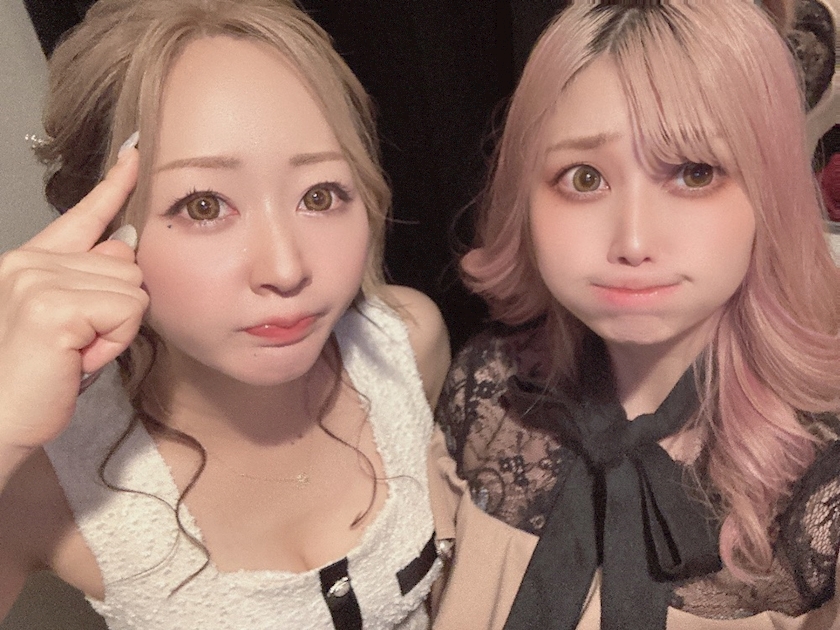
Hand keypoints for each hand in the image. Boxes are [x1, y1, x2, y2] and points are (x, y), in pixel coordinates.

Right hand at [0, 142, 147, 454]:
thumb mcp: (66, 323)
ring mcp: (37, 279)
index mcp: (29, 262)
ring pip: (133, 288)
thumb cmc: (31, 380)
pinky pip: (128, 311)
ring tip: (72, 352)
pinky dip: (113, 343)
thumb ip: (89, 281)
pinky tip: (76, 358)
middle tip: (76, 344)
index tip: (134, 156)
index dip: (112, 186)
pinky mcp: (53, 306)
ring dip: (114, 330)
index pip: (81, 215)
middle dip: (116, 311)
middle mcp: (28, 261)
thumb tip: (120, 245)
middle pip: (127, 264)